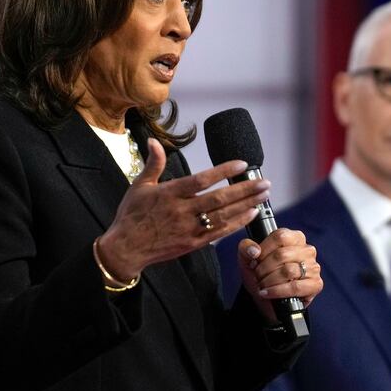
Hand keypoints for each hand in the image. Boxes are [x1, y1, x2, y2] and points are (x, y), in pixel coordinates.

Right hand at [96, 138, 268, 281]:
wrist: (125, 249)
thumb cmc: (131, 216)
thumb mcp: (139, 186)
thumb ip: (153, 164)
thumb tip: (153, 141)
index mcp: (170, 194)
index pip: (201, 180)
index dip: (223, 171)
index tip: (241, 164)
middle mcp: (182, 211)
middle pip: (219, 199)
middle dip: (244, 190)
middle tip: (264, 182)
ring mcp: (189, 228)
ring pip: (223, 216)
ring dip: (246, 205)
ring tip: (263, 195)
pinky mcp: (193, 243)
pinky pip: (219, 232)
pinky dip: (237, 223)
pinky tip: (250, 213)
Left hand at [236, 229, 321, 322]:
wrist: (266, 298)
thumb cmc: (261, 275)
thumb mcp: (248, 259)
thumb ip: (245, 248)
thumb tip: (254, 250)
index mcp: (294, 238)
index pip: (280, 236)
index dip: (263, 250)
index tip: (254, 260)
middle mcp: (307, 250)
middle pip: (282, 254)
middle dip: (264, 268)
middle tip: (257, 276)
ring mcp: (313, 267)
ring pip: (288, 271)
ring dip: (269, 280)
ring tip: (262, 285)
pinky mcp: (315, 284)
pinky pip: (295, 287)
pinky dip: (277, 291)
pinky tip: (268, 293)